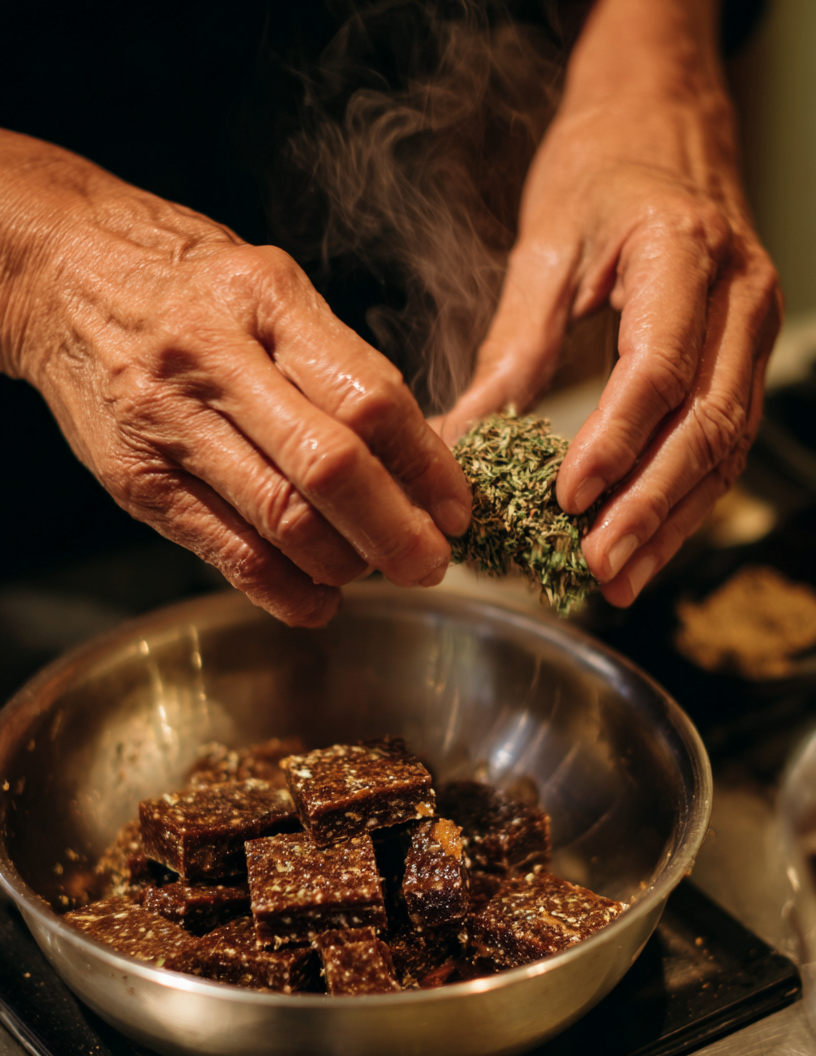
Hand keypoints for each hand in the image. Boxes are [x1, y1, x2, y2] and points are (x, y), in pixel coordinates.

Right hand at [0, 133, 470, 625]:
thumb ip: (337, 362)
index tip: (456, 507)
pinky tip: (319, 599)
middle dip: (396, 531)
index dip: (427, 466)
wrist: (62, 276)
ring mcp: (171, 425)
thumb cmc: (185, 284)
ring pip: (282, 519)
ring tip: (374, 571)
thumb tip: (416, 456)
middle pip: (331, 467)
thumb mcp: (269, 286)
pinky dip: (285, 591)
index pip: (370, 398)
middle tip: (430, 562)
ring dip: (346, 564)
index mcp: (265, 300)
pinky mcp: (139, 482)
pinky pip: (227, 553)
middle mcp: (215, 361)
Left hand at [439, 0, 781, 605]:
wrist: (663, 116)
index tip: (568, 499)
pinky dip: (684, 500)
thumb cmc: (601, 168)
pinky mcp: (742, 358)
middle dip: (650, 506)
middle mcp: (737, 298)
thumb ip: (514, 344)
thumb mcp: (545, 245)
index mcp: (683, 255)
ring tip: (618, 579)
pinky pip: (722, 444)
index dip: (616, 443)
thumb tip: (461, 439)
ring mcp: (751, 332)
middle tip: (597, 566)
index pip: (659, 370)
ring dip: (672, 522)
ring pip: (724, 448)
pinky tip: (645, 544)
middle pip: (706, 425)